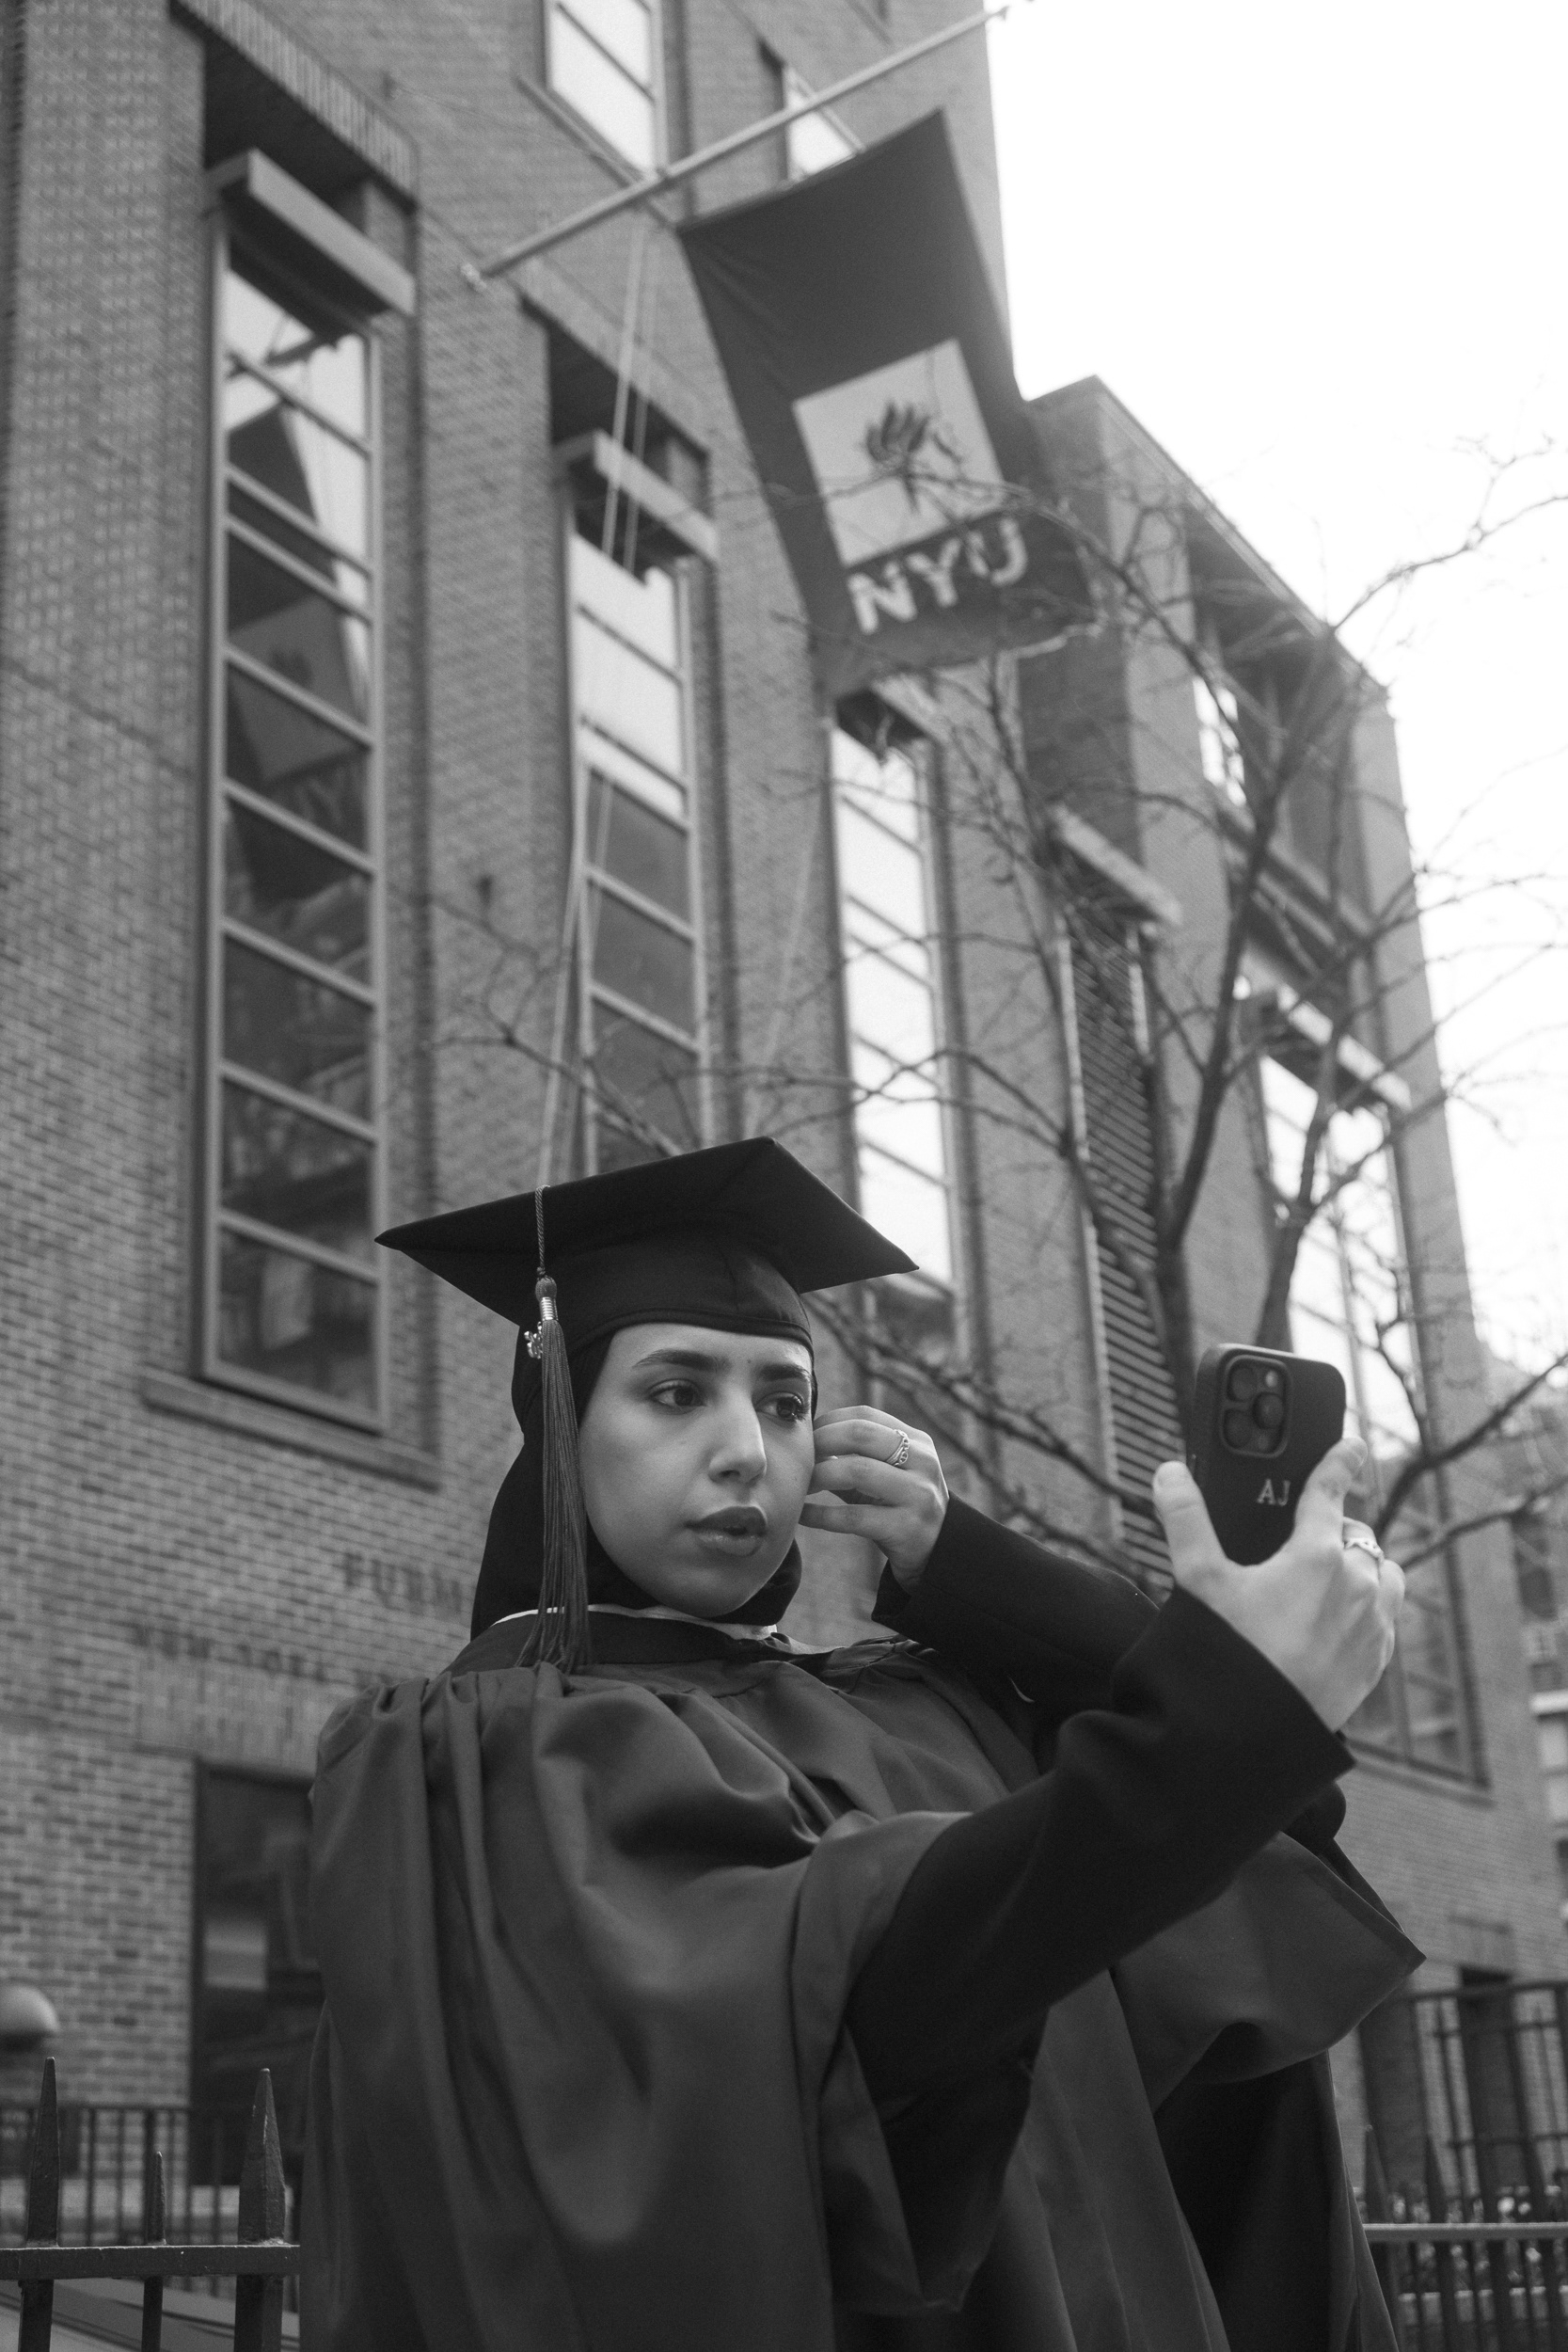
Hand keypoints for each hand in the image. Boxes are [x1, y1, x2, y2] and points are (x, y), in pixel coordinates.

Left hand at [800, 1406, 948, 1591]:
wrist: (939, 1551)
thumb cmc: (901, 1507)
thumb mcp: (888, 1475)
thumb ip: (855, 1456)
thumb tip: (804, 1442)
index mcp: (916, 1442)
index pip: (865, 1415)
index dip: (828, 1422)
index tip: (806, 1438)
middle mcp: (922, 1462)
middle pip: (861, 1434)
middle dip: (821, 1442)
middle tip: (799, 1458)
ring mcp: (917, 1494)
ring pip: (857, 1470)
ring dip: (818, 1476)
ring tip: (799, 1486)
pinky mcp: (906, 1527)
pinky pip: (852, 1516)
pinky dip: (820, 1514)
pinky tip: (802, 1515)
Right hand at [1150, 1437, 1404, 1730]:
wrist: (1254, 1735)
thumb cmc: (1226, 1654)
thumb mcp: (1199, 1582)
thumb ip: (1185, 1521)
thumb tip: (1170, 1472)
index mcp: (1315, 1555)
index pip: (1331, 1492)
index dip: (1340, 1461)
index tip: (1352, 1445)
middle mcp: (1355, 1584)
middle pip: (1358, 1535)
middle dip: (1337, 1529)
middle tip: (1304, 1539)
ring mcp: (1372, 1624)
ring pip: (1384, 1574)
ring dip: (1363, 1568)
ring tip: (1329, 1579)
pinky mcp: (1378, 1661)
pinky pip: (1387, 1617)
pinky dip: (1370, 1608)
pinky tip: (1338, 1621)